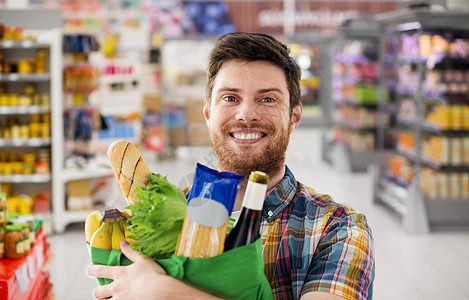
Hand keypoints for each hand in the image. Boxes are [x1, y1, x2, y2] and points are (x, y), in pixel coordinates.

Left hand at [87, 241, 221, 299]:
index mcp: (120, 274)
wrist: (160, 291)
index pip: (100, 270)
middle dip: (97, 292)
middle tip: (99, 293)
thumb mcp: (143, 260)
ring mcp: (120, 299)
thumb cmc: (153, 276)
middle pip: (98, 292)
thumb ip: (131, 252)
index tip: (89, 270)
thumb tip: (123, 243)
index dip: (92, 270)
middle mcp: (116, 288)